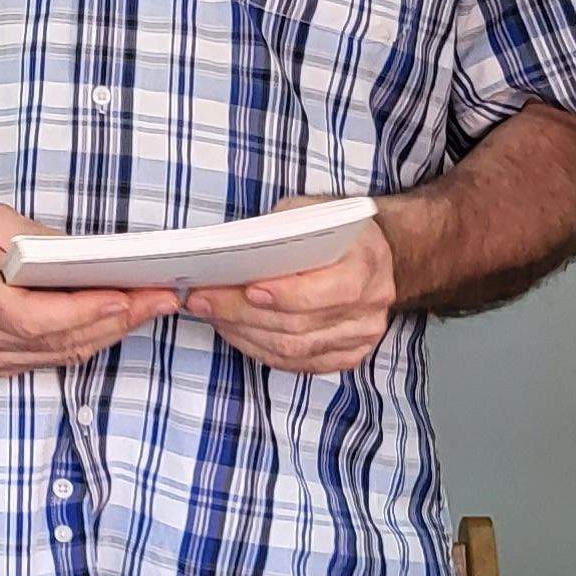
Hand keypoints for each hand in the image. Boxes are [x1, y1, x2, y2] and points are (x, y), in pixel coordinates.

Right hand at [0, 205, 176, 376]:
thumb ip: (38, 241)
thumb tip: (87, 255)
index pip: (43, 318)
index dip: (90, 311)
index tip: (131, 295)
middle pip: (63, 341)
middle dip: (120, 320)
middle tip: (162, 298)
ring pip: (63, 354)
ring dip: (110, 332)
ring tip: (150, 307)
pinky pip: (51, 358)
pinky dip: (86, 340)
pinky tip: (113, 321)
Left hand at [186, 195, 412, 375]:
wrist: (372, 254)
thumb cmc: (334, 228)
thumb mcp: (311, 212)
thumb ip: (281, 232)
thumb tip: (232, 254)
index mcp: (366, 263)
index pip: (327, 290)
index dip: (285, 295)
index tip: (246, 289)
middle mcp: (369, 305)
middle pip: (300, 324)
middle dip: (243, 314)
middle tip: (203, 301)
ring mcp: (361, 335)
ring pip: (295, 349)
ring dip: (244, 334)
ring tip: (211, 315)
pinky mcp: (347, 354)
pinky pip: (298, 363)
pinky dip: (261, 350)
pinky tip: (236, 331)